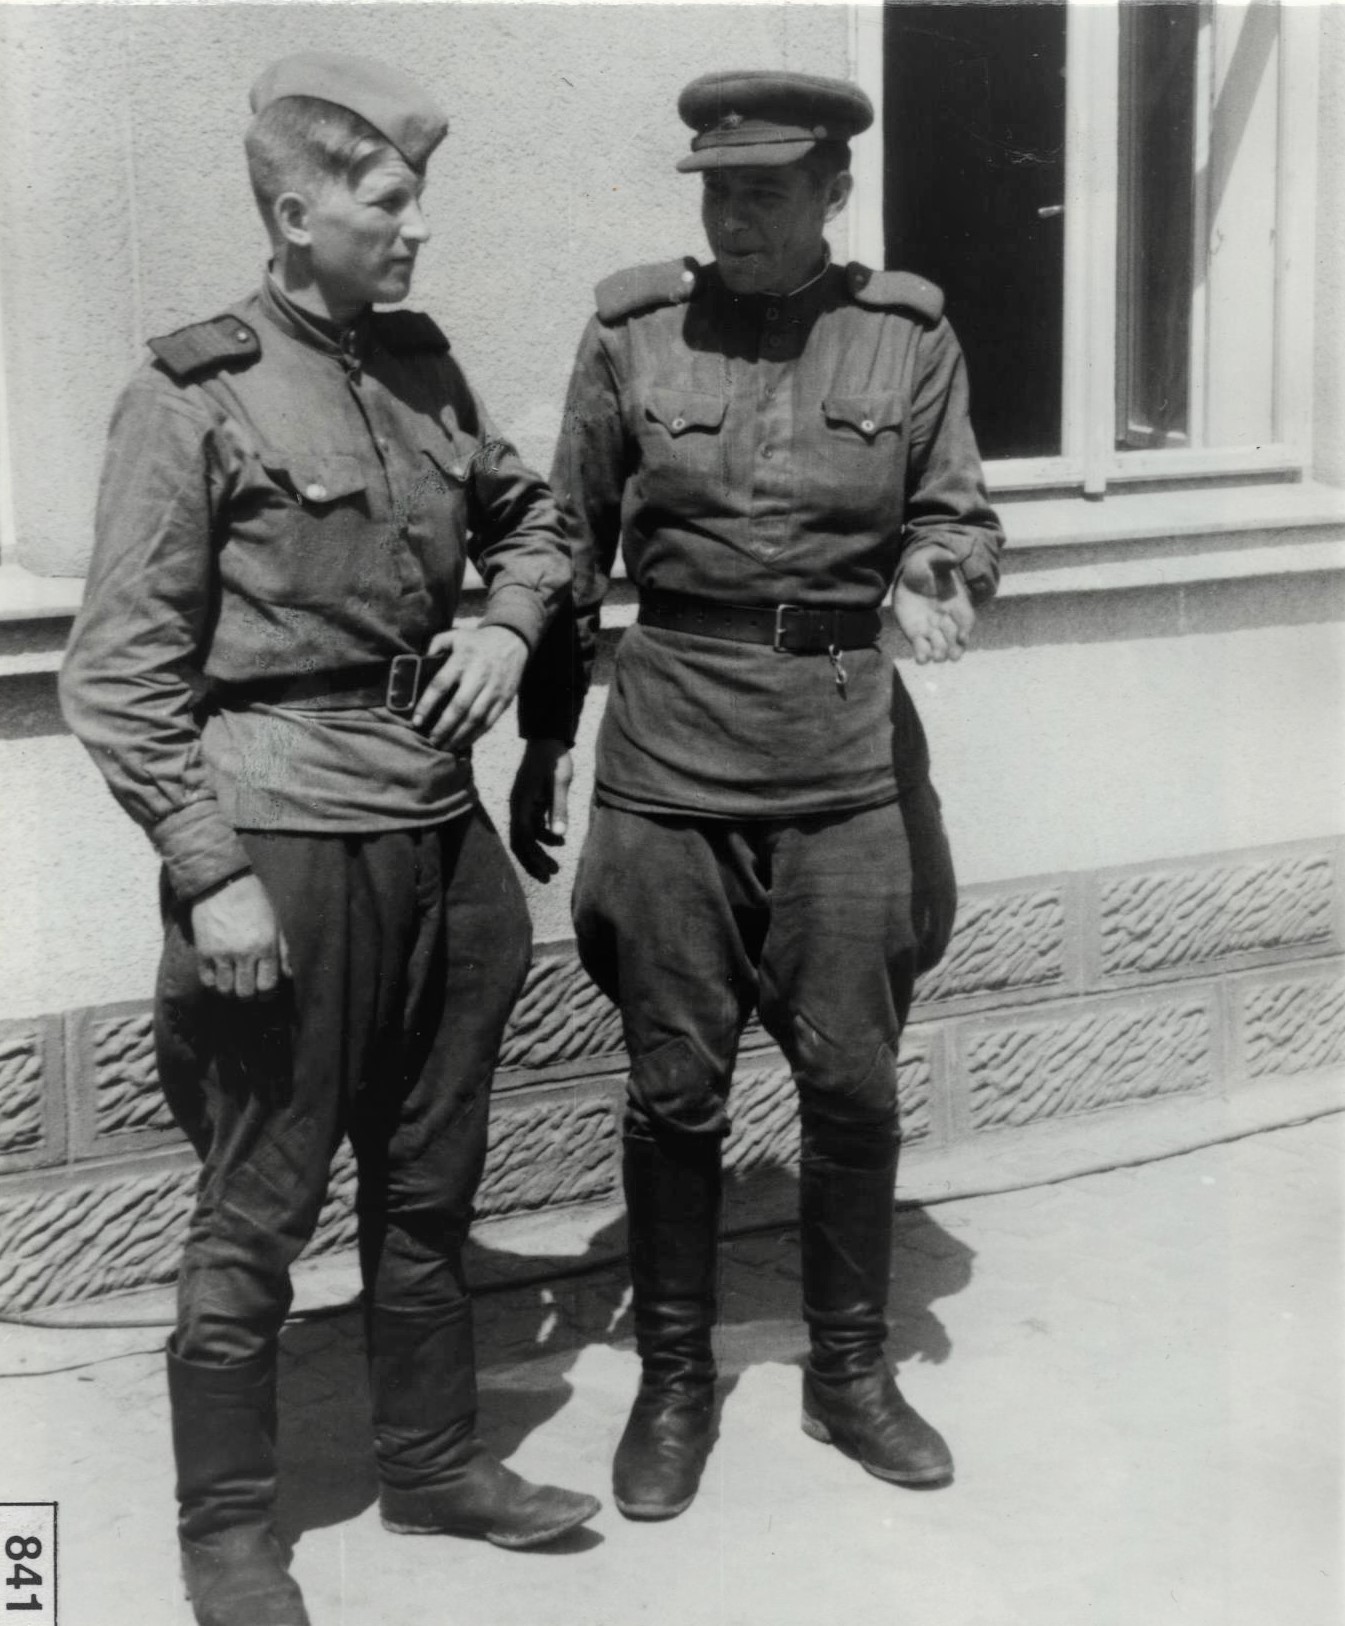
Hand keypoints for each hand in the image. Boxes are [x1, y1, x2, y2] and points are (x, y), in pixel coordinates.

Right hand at [190, 872, 290, 998]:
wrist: (222, 884)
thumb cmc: (254, 902)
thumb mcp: (275, 923)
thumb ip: (282, 952)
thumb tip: (287, 976)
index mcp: (265, 946)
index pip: (267, 985)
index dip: (267, 995)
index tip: (265, 993)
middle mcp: (243, 953)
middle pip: (246, 993)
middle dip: (250, 997)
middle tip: (250, 991)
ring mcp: (221, 953)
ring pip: (225, 990)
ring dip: (231, 992)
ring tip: (234, 985)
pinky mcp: (203, 952)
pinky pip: (206, 980)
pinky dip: (214, 984)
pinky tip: (220, 978)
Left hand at [412, 625, 528, 748]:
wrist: (512, 640)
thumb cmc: (477, 641)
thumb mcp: (455, 636)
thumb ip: (435, 645)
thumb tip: (419, 661)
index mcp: (462, 660)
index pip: (440, 685)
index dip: (427, 705)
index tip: (416, 722)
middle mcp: (478, 676)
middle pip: (459, 707)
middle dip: (443, 728)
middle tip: (431, 741)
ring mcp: (494, 689)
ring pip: (475, 719)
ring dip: (459, 736)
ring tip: (445, 747)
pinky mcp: (505, 699)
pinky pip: (489, 722)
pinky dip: (476, 735)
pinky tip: (463, 742)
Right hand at [509, 739, 572, 880]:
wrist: (548, 738)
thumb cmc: (553, 759)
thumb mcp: (559, 784)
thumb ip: (559, 809)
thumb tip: (559, 836)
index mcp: (521, 803)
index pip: (522, 838)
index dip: (532, 857)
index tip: (545, 871)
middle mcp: (518, 806)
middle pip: (521, 841)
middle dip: (533, 860)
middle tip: (548, 876)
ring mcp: (524, 805)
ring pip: (528, 835)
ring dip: (540, 850)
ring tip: (556, 864)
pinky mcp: (532, 802)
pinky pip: (534, 825)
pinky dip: (544, 836)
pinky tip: (559, 841)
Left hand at [893, 559, 975, 664]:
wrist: (908, 575)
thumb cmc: (924, 565)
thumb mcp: (931, 558)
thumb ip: (942, 558)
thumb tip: (952, 557)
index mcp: (956, 601)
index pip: (966, 618)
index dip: (966, 628)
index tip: (963, 638)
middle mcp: (947, 618)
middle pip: (954, 636)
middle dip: (955, 647)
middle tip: (953, 657)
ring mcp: (932, 627)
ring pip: (939, 644)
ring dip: (939, 652)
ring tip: (936, 658)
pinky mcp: (916, 633)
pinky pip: (920, 645)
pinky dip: (922, 654)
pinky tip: (921, 660)